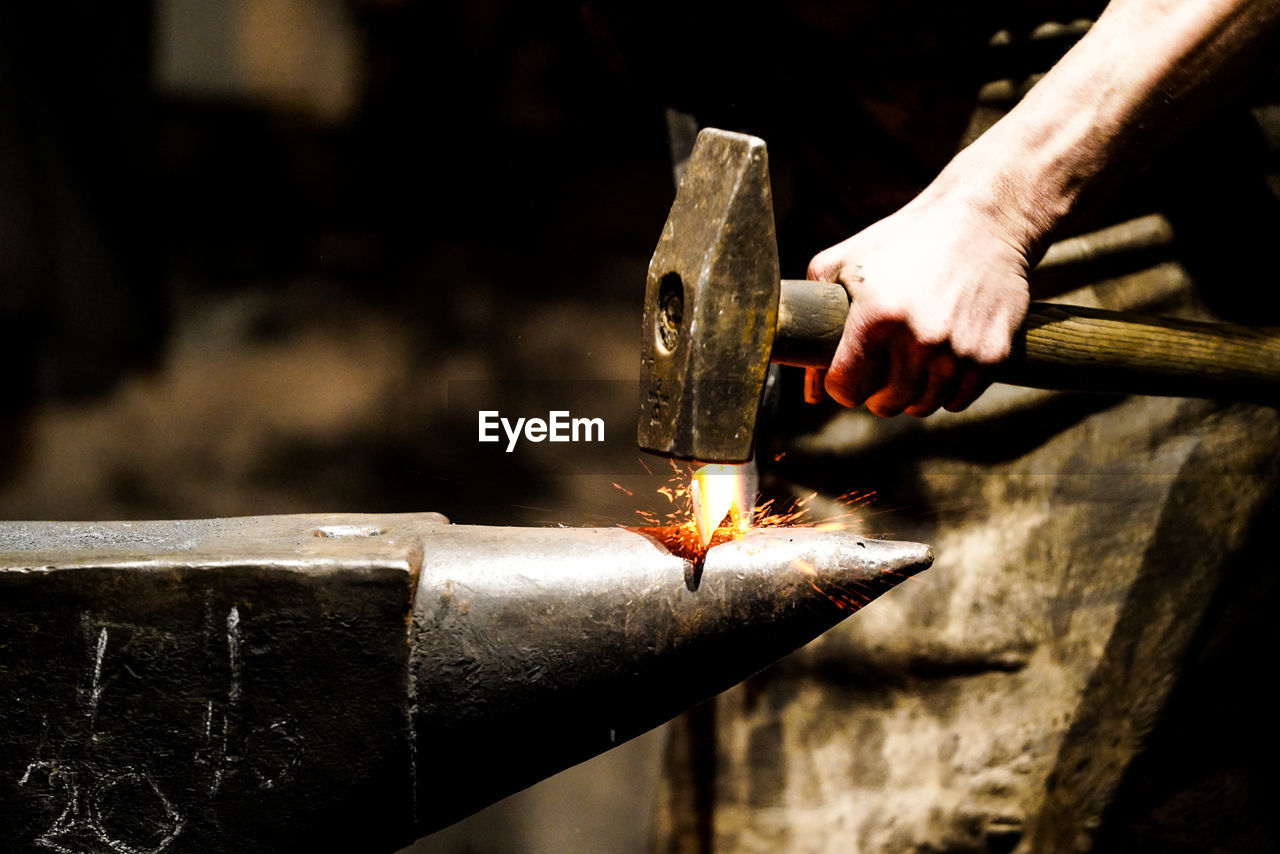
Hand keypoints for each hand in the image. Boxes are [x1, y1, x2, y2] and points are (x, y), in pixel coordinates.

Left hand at [806, 191, 1031, 415]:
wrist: (983, 219)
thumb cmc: (902, 240)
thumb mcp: (842, 263)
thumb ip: (814, 323)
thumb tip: (812, 394)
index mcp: (877, 317)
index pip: (846, 389)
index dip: (841, 385)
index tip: (848, 373)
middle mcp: (920, 338)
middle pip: (885, 404)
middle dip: (875, 392)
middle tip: (880, 368)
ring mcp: (959, 350)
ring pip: (922, 407)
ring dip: (911, 394)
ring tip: (910, 364)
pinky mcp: (992, 355)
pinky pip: (959, 401)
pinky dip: (946, 391)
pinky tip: (940, 364)